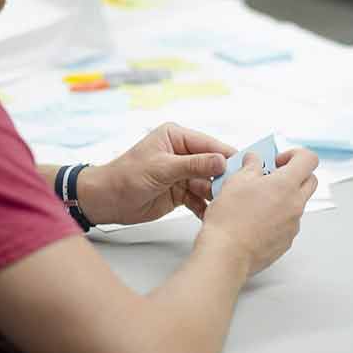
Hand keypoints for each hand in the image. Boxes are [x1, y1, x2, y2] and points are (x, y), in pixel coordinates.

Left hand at [78, 123, 235, 224]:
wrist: (106, 201)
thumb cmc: (126, 176)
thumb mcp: (162, 168)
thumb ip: (194, 165)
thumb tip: (222, 161)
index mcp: (177, 137)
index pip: (210, 145)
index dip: (227, 156)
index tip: (246, 167)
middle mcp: (182, 153)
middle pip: (213, 165)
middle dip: (224, 178)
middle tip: (238, 190)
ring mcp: (182, 174)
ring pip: (208, 184)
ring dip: (216, 195)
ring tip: (226, 205)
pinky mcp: (181, 192)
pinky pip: (200, 198)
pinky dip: (205, 207)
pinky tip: (212, 215)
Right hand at [198, 149, 318, 275]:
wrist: (226, 254)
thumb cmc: (230, 218)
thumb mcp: (236, 181)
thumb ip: (250, 166)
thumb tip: (254, 160)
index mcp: (286, 185)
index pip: (309, 160)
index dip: (295, 155)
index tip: (278, 161)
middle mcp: (295, 204)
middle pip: (310, 181)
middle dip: (294, 175)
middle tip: (271, 177)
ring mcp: (293, 225)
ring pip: (298, 203)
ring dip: (284, 197)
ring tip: (257, 201)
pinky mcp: (286, 242)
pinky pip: (288, 223)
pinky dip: (277, 217)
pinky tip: (255, 221)